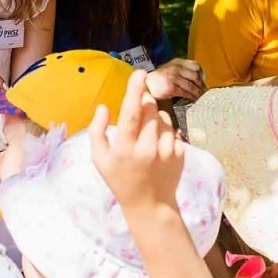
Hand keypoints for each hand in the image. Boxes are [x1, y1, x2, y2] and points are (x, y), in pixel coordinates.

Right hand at [87, 70, 183, 215]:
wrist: (149, 204)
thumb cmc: (120, 179)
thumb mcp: (99, 159)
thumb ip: (97, 131)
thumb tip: (104, 107)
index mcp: (125, 148)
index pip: (131, 113)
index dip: (135, 90)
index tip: (140, 73)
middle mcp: (147, 148)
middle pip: (149, 110)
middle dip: (144, 102)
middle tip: (139, 107)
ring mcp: (166, 152)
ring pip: (163, 118)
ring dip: (154, 118)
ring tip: (146, 135)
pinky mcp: (180, 154)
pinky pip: (173, 131)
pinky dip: (165, 132)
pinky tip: (157, 147)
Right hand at [145, 58, 206, 103]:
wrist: (146, 84)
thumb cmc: (160, 79)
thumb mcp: (171, 69)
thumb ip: (183, 71)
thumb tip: (198, 79)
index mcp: (177, 62)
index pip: (196, 66)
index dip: (202, 74)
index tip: (203, 81)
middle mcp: (175, 68)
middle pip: (195, 76)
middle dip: (201, 85)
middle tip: (204, 91)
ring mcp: (172, 77)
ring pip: (191, 85)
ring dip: (197, 92)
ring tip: (199, 96)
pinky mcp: (170, 87)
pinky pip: (185, 92)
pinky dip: (190, 96)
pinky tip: (192, 98)